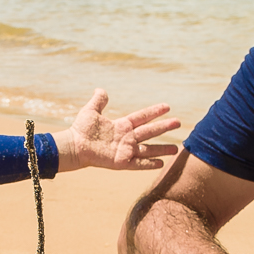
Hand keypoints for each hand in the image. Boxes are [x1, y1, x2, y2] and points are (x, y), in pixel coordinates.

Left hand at [53, 89, 179, 171]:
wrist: (74, 146)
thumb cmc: (81, 129)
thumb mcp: (91, 111)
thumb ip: (98, 101)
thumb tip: (101, 90)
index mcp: (122, 125)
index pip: (142, 117)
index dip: (154, 112)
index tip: (167, 107)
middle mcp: (127, 138)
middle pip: (150, 131)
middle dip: (164, 127)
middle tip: (178, 122)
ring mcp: (125, 150)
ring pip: (148, 149)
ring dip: (162, 149)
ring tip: (176, 149)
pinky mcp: (121, 162)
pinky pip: (139, 164)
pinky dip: (150, 164)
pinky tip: (161, 163)